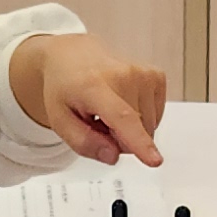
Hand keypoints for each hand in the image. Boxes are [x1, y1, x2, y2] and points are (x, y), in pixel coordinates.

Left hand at [14, 33, 170, 165]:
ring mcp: (143, 74)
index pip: (121, 117)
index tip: (154, 160)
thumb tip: (112, 155)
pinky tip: (124, 104)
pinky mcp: (156, 76)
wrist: (73, 56)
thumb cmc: (66, 87)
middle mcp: (123, 75)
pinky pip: (156, 117)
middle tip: (98, 121)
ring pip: (149, 127)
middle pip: (136, 132)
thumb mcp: (60, 121)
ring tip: (109, 111)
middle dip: (118, 138)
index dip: (139, 142)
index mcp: (94, 86)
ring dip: (129, 128)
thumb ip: (83, 143)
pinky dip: (141, 118)